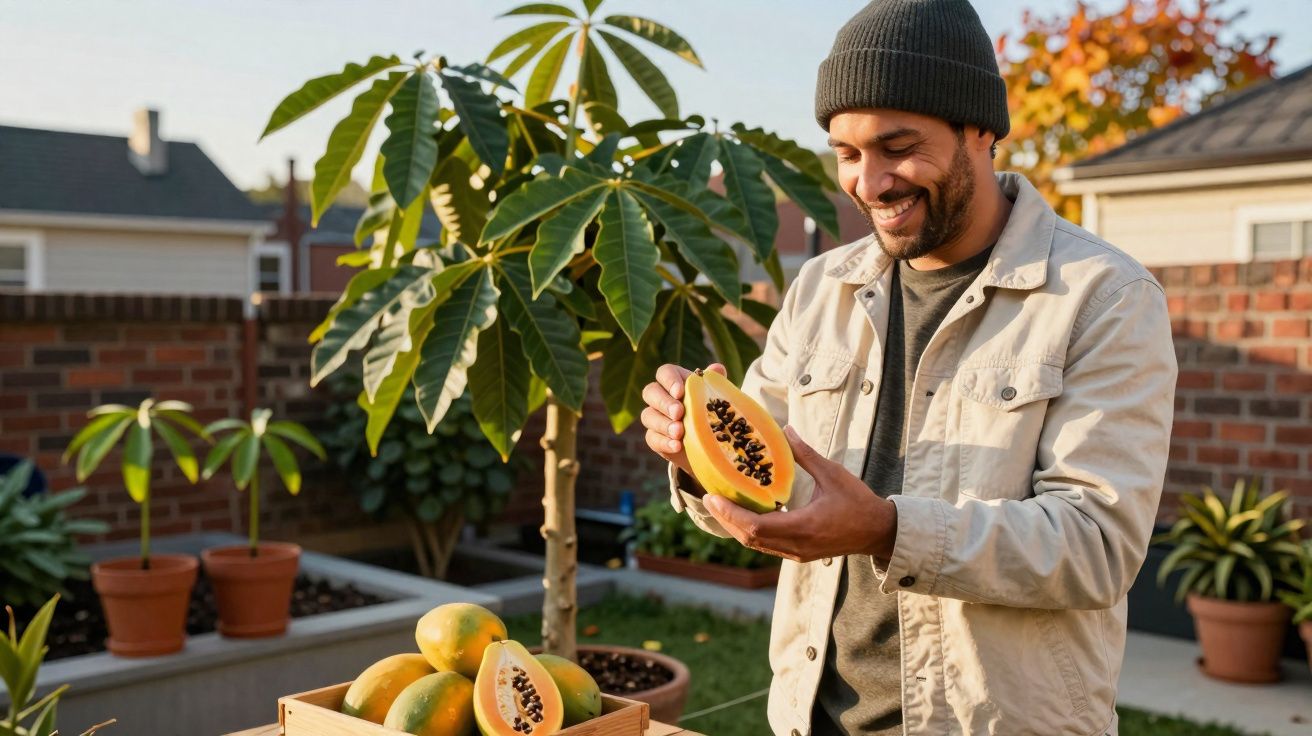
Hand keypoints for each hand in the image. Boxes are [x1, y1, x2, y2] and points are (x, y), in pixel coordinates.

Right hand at [641, 362, 726, 475]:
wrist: (709, 444)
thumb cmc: (712, 413)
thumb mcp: (716, 398)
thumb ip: (715, 383)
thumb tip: (718, 369)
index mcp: (676, 381)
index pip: (664, 373)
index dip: (669, 380)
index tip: (680, 392)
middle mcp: (661, 397)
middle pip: (650, 392)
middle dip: (664, 402)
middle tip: (678, 413)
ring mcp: (655, 417)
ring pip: (648, 416)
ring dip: (663, 424)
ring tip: (679, 432)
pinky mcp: (655, 438)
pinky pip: (652, 438)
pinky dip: (664, 442)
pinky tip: (676, 446)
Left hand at [702, 425, 898, 563]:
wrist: (878, 532)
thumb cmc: (859, 502)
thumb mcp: (832, 474)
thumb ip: (806, 454)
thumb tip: (786, 429)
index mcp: (802, 527)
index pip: (755, 526)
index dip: (730, 513)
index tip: (713, 497)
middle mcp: (795, 545)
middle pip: (749, 538)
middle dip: (726, 519)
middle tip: (710, 497)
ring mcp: (796, 553)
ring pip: (756, 544)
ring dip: (736, 526)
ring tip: (722, 504)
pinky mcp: (798, 553)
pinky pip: (767, 545)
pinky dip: (751, 530)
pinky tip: (745, 513)